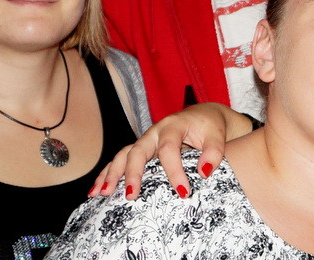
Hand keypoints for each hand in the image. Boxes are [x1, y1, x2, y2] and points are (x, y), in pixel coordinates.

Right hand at [90, 103, 250, 200]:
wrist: (203, 116)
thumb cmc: (209, 126)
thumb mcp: (217, 135)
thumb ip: (214, 152)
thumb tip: (204, 173)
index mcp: (172, 126)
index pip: (169, 150)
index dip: (174, 172)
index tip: (183, 192)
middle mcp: (154, 133)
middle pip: (137, 151)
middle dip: (132, 174)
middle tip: (131, 196)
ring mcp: (145, 141)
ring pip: (123, 155)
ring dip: (111, 174)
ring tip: (101, 194)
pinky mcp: (141, 150)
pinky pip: (120, 160)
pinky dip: (107, 174)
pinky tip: (96, 191)